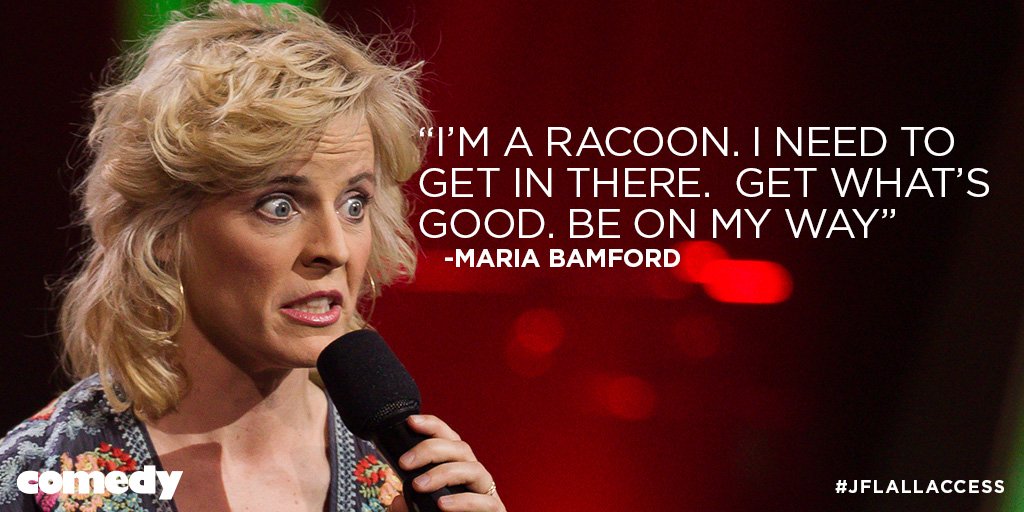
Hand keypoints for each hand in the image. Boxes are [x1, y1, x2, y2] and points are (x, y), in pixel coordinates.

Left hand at [388, 414, 505, 511]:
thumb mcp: (419, 510)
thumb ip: (407, 506)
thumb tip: (398, 501)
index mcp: (457, 467)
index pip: (448, 438)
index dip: (432, 425)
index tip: (411, 422)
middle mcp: (473, 474)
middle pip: (460, 448)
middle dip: (430, 449)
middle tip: (405, 463)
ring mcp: (486, 492)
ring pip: (473, 469)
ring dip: (444, 473)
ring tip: (419, 485)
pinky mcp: (495, 510)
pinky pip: (484, 502)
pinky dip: (463, 501)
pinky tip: (443, 504)